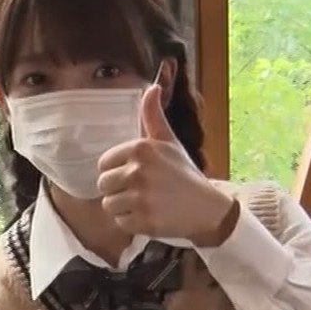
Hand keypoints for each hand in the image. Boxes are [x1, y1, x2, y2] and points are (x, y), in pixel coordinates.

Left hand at [96, 84, 238, 248]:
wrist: (207, 207)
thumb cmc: (183, 173)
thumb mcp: (168, 141)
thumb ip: (153, 116)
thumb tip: (152, 86)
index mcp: (141, 148)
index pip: (104, 163)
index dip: (117, 171)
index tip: (137, 174)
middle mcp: (138, 171)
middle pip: (103, 185)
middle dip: (119, 190)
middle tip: (142, 191)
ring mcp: (141, 197)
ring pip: (109, 205)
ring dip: (123, 207)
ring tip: (145, 203)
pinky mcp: (143, 221)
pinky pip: (119, 222)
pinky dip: (131, 222)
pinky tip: (149, 216)